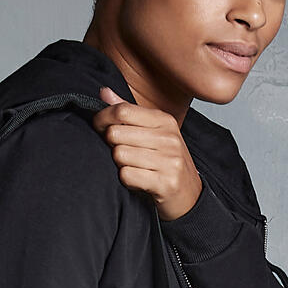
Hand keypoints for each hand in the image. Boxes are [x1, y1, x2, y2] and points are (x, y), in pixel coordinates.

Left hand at [91, 86, 203, 220]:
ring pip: (119, 155)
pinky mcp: (165, 182)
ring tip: (132, 167)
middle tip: (119, 153)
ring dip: (119, 165)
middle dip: (110, 145)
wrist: (189, 196)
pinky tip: (137, 180)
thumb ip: (128, 112)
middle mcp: (168, 138)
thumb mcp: (152, 132)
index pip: (123, 110)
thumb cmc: (165, 163)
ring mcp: (169, 160)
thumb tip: (103, 91)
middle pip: (116, 133)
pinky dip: (126, 180)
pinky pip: (127, 175)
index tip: (98, 127)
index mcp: (164, 120)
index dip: (102, 118)